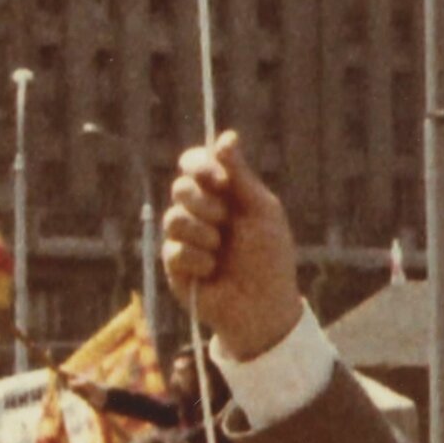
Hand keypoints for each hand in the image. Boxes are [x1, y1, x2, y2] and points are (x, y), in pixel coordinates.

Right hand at [162, 132, 301, 360]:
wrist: (263, 306)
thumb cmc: (270, 258)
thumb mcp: (261, 210)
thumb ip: (240, 175)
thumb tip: (226, 136)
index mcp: (222, 195)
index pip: (194, 165)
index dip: (199, 165)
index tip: (217, 178)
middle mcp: (201, 213)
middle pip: (180, 187)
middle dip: (203, 202)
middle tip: (225, 219)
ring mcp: (186, 239)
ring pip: (173, 218)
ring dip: (202, 233)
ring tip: (220, 250)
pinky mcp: (176, 266)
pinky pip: (174, 250)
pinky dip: (199, 259)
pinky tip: (212, 271)